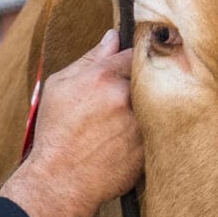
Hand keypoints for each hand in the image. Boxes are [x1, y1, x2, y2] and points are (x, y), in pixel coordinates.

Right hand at [0, 30, 143, 216]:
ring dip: (154, 104)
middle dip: (147, 80)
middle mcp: (125, 97)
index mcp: (103, 76)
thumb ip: (89, 59)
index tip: (137, 62)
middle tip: (134, 91)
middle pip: (151, 76)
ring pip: (160, 102)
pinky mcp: (150, 146)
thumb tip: (112, 38)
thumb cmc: (56, 132)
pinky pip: (162, 128)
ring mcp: (141, 123)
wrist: (61, 179)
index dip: (138, 57)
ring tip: (130, 116)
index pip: (136, 51)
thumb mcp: (60, 87)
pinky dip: (155, 128)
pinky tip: (133, 136)